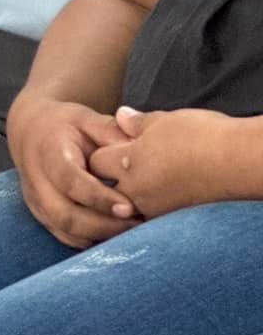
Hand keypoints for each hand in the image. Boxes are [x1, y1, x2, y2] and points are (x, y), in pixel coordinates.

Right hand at [6, 95, 137, 247]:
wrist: (31, 131)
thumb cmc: (66, 125)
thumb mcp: (88, 119)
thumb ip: (113, 133)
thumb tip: (142, 151)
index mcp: (48, 152)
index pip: (70, 180)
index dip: (98, 197)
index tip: (129, 208)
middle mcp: (37, 180)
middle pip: (64, 214)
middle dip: (103, 225)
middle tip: (138, 224)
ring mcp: (36, 200)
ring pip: (64, 229)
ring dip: (99, 236)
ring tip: (132, 231)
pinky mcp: (41, 214)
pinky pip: (63, 236)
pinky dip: (90, 241)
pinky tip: (114, 236)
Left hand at [88, 107, 247, 219]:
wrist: (238, 162)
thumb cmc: (202, 136)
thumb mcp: (165, 120)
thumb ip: (138, 122)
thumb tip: (121, 115)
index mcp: (127, 161)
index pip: (96, 161)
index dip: (102, 152)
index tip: (112, 148)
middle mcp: (135, 189)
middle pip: (106, 189)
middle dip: (110, 181)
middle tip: (124, 169)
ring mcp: (155, 207)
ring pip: (128, 206)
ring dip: (131, 197)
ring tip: (148, 183)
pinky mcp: (174, 219)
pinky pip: (152, 216)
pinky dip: (153, 207)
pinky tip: (165, 196)